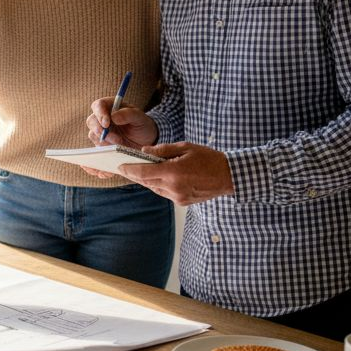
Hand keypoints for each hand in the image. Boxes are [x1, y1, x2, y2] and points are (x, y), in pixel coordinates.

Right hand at [85, 98, 157, 149]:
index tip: (107, 124)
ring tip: (120, 142)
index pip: (99, 105)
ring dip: (105, 140)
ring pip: (92, 133)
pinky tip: (117, 146)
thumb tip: (113, 117)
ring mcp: (102, 130)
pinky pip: (97, 144)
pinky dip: (106, 146)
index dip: (100, 113)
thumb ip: (128, 114)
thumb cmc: (142, 124)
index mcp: (111, 106)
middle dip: (100, 130)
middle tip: (114, 137)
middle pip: (91, 120)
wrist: (146, 140)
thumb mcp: (139, 117)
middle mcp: (104, 117)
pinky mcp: (102, 141)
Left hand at [117, 142, 233, 205]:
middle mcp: (174, 188)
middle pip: (147, 182)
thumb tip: (144, 151)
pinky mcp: (182, 202)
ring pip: (154, 189)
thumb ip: (163, 150)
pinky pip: (164, 193)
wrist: (229, 176)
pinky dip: (158, 185)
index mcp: (174, 173)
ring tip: (138, 171)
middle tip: (124, 168)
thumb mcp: (185, 147)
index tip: (120, 166)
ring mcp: (178, 197)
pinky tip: (156, 178)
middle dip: (135, 175)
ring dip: (146, 180)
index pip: (144, 172)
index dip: (130, 169)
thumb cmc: (209, 159)